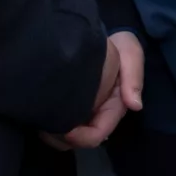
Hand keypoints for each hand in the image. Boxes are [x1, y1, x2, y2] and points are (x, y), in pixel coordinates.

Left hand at [43, 32, 145, 151]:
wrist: (100, 34)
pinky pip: (61, 126)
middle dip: (63, 139)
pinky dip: (50, 126)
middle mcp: (100, 114)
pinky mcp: (74, 106)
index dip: (81, 137)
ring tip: (40, 122)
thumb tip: (135, 105)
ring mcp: (86, 112)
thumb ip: (133, 77)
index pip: (98, 133)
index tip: (63, 129)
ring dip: (55, 135)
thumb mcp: (130, 54)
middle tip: (43, 128)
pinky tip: (40, 114)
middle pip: (81, 141)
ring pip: (69, 139)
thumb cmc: (120, 44)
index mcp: (114, 107)